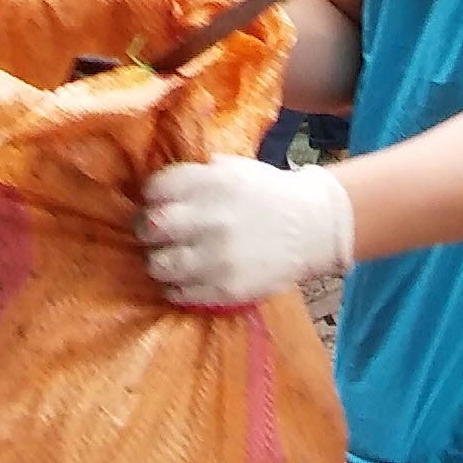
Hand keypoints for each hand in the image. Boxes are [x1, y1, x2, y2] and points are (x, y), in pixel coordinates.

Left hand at [137, 156, 354, 306]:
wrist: (314, 227)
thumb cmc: (269, 194)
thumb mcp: (234, 169)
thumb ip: (196, 175)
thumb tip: (155, 189)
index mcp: (211, 182)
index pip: (154, 189)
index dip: (153, 198)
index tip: (159, 204)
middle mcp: (211, 218)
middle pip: (150, 227)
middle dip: (148, 231)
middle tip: (157, 234)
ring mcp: (218, 257)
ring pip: (159, 265)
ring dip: (160, 262)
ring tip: (171, 260)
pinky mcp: (226, 288)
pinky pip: (181, 293)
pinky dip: (178, 287)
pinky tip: (188, 279)